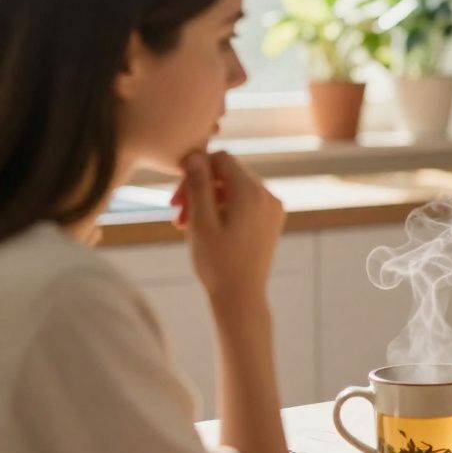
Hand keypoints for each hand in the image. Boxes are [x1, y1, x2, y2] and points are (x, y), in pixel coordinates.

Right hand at [176, 151, 284, 307]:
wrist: (242, 297)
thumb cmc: (218, 263)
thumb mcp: (201, 221)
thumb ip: (199, 185)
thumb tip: (195, 155)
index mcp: (252, 193)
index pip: (221, 159)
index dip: (196, 170)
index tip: (178, 196)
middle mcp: (268, 196)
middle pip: (227, 174)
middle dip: (200, 189)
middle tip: (177, 214)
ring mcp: (272, 208)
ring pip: (234, 190)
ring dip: (208, 202)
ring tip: (186, 225)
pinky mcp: (271, 220)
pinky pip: (245, 203)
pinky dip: (224, 209)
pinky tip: (206, 228)